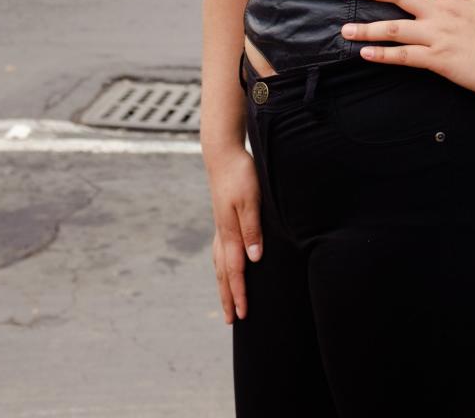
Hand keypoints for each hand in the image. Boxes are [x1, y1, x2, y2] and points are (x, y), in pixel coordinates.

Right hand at [207, 148, 263, 323]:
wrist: (223, 153)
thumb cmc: (241, 174)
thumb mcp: (251, 200)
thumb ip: (252, 229)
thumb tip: (254, 259)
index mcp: (230, 232)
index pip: (235, 271)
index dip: (240, 294)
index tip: (243, 315)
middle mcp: (223, 233)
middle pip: (224, 273)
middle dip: (228, 297)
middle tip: (232, 321)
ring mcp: (221, 226)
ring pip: (220, 263)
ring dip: (223, 285)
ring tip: (227, 301)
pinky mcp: (223, 219)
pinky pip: (220, 251)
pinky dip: (222, 267)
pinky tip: (225, 267)